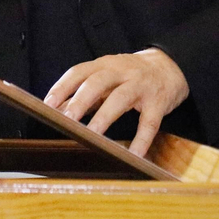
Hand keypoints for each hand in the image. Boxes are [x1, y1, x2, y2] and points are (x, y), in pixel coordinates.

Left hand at [44, 48, 188, 157]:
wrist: (170, 66)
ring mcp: (141, 86)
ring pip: (120, 99)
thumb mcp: (108, 77)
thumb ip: (86, 92)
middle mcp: (121, 71)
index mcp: (105, 65)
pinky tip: (133, 154)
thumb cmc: (131, 75)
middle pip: (97, 82)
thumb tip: (60, 109)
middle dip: (80, 100)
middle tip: (67, 118)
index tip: (48, 104)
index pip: (79, 72)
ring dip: (104, 117)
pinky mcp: (158, 102)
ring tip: (92, 135)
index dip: (63, 87)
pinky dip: (141, 139)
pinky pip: (149, 122)